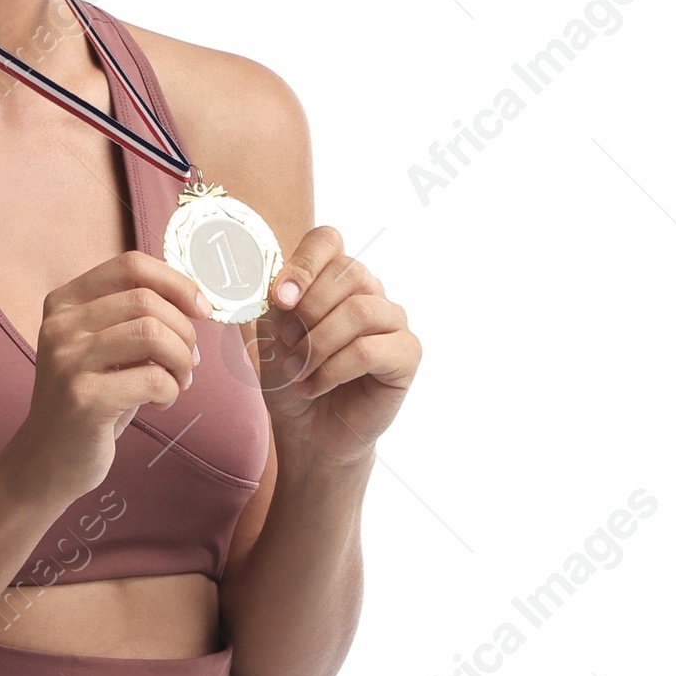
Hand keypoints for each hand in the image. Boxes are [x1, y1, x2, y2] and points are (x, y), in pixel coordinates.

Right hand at [7, 250, 211, 508]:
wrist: (46, 462)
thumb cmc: (89, 401)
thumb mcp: (104, 349)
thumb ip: (135, 318)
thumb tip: (196, 301)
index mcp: (64, 303)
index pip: (130, 265)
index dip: (176, 282)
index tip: (202, 310)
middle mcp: (60, 326)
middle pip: (147, 301)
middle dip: (184, 332)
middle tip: (189, 363)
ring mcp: (68, 362)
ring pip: (153, 335)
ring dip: (182, 362)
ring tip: (178, 383)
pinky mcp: (83, 399)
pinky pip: (153, 378)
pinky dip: (171, 391)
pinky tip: (161, 403)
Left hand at [264, 226, 419, 458]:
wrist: (309, 434)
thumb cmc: (292, 383)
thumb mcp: (269, 337)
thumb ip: (272, 302)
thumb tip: (270, 278)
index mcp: (335, 279)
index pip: (328, 240)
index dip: (304, 264)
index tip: (280, 298)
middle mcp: (369, 292)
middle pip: (347, 272)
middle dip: (307, 312)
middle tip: (286, 348)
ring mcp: (392, 321)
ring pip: (360, 311)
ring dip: (318, 345)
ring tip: (297, 373)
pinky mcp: (406, 354)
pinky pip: (370, 349)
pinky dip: (334, 370)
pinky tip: (316, 387)